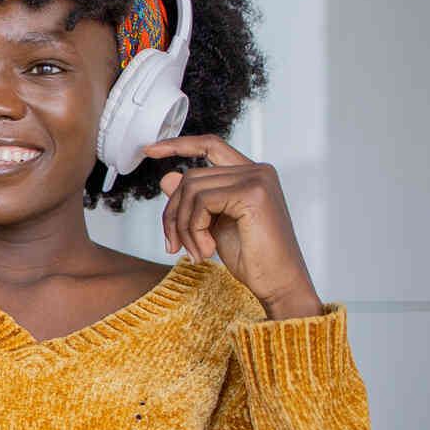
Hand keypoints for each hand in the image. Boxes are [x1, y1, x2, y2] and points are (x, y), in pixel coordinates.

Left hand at [144, 134, 323, 319]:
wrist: (279, 284)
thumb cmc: (253, 258)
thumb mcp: (213, 225)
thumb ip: (194, 201)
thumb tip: (167, 177)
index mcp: (251, 174)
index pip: (210, 145)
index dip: (179, 145)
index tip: (150, 150)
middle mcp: (257, 170)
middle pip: (191, 176)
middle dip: (173, 214)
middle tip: (174, 246)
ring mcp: (256, 179)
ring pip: (191, 189)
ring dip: (184, 227)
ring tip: (195, 252)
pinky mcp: (252, 193)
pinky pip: (202, 202)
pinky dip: (195, 229)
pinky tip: (207, 250)